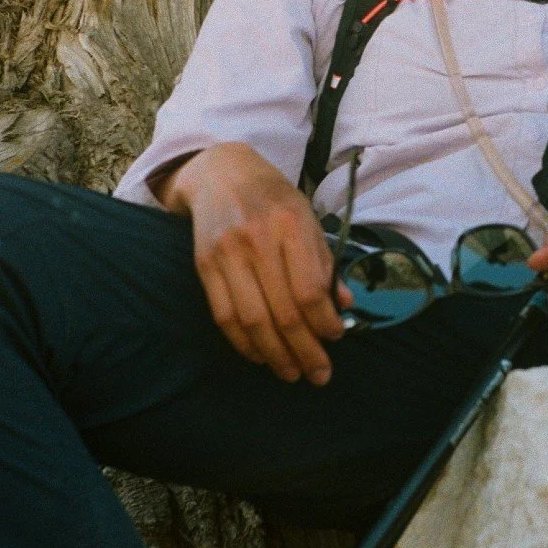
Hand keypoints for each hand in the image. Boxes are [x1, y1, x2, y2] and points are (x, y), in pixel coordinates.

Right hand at [158, 143, 346, 384]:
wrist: (221, 173)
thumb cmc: (274, 198)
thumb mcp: (308, 218)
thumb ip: (325, 262)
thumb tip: (344, 305)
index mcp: (290, 224)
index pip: (309, 289)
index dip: (325, 322)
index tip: (337, 336)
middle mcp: (257, 239)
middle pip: (283, 311)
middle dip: (304, 351)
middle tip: (319, 374)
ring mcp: (226, 253)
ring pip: (252, 320)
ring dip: (275, 355)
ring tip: (292, 373)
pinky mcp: (204, 265)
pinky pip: (224, 315)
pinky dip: (243, 343)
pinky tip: (261, 356)